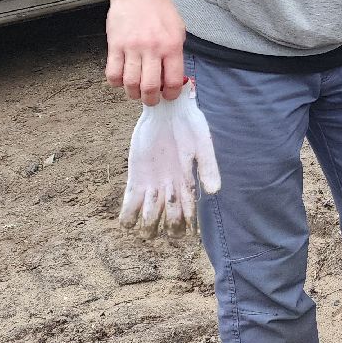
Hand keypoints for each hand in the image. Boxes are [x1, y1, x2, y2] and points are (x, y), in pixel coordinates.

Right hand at [106, 0, 186, 104]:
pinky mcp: (115, 45)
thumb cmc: (160, 11)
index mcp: (171, 46)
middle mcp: (152, 49)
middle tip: (151, 99)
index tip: (168, 96)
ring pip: (130, 83)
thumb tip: (172, 79)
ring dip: (133, 93)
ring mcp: (132, 48)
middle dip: (151, 99)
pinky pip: (113, 73)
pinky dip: (116, 83)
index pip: (173, 81)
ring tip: (136, 92)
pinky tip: (122, 79)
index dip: (171, 94)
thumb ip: (176, 54)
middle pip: (150, 87)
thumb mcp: (178, 31)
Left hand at [118, 80, 221, 237]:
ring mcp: (153, 186)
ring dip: (147, 226)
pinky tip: (127, 222)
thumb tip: (214, 192)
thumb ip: (208, 167)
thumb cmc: (190, 127)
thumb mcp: (202, 145)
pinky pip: (130, 204)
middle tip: (166, 227)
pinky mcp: (137, 180)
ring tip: (147, 223)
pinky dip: (127, 217)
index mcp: (189, 186)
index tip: (186, 230)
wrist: (167, 111)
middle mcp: (171, 190)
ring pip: (149, 218)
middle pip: (169, 221)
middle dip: (168, 229)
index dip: (187, 227)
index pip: (188, 216)